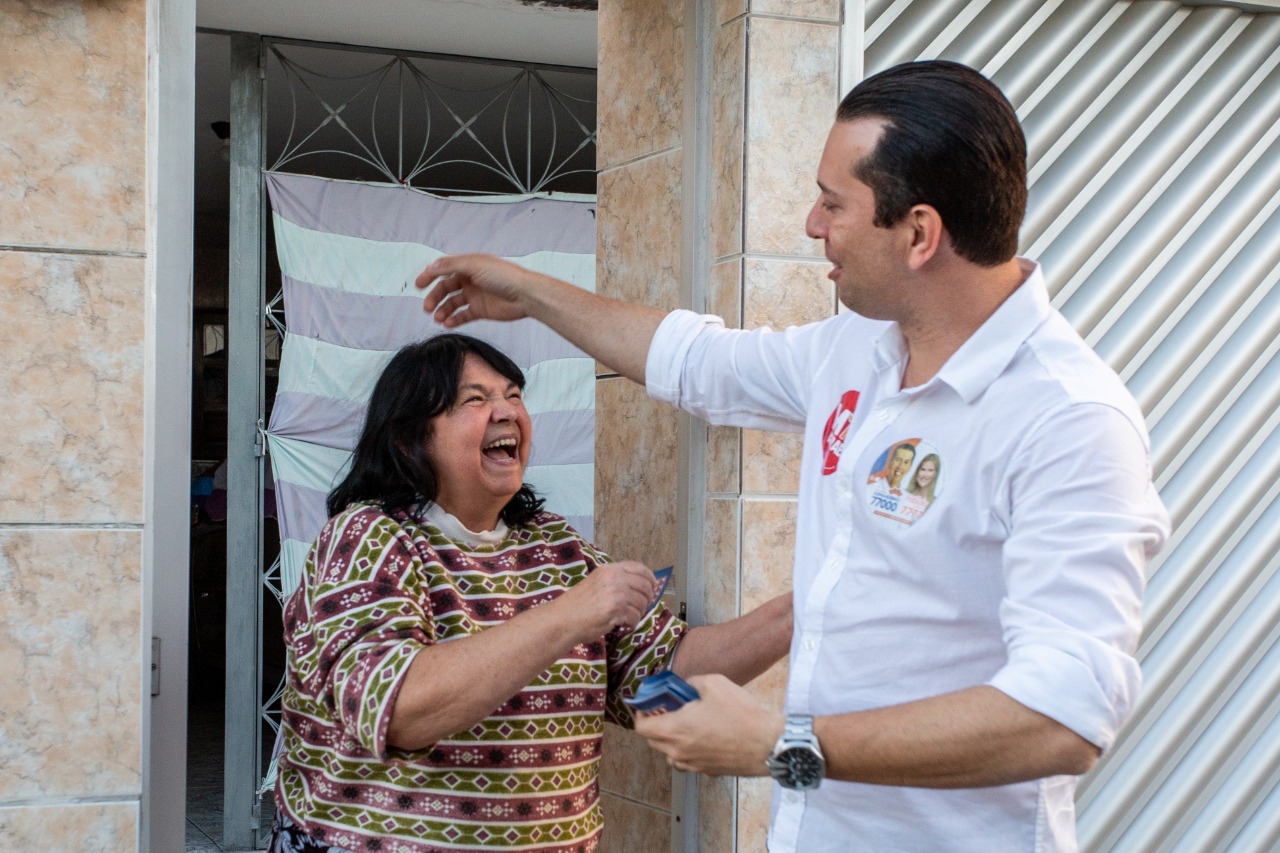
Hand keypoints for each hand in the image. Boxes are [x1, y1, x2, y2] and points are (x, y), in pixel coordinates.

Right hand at [415, 254, 542, 326]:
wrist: (525, 295)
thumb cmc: (504, 276)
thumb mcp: (474, 266)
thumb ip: (451, 266)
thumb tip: (431, 266)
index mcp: (468, 266)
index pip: (444, 269)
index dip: (430, 276)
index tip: (418, 285)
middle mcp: (470, 280)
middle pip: (445, 288)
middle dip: (435, 297)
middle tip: (427, 308)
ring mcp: (475, 296)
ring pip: (452, 303)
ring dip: (442, 310)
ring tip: (437, 318)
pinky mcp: (481, 310)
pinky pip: (463, 315)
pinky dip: (454, 320)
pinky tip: (447, 323)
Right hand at [557, 560, 657, 642]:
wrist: (563, 620)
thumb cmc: (577, 604)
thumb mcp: (596, 582)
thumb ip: (616, 580)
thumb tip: (639, 585)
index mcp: (610, 569)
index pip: (639, 568)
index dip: (650, 578)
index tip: (653, 587)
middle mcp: (614, 579)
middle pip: (645, 586)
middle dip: (647, 598)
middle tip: (641, 607)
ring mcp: (616, 594)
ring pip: (642, 603)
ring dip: (638, 613)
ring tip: (626, 617)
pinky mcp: (616, 610)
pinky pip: (635, 617)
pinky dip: (631, 623)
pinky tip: (622, 624)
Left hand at [634, 674, 782, 775]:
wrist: (768, 744)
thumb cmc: (740, 714)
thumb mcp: (714, 683)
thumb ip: (692, 683)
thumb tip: (686, 687)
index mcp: (674, 730)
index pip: (641, 728)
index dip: (640, 713)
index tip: (649, 704)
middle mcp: (678, 752)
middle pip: (653, 741)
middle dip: (655, 724)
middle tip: (669, 709)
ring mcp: (693, 765)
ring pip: (670, 753)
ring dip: (672, 738)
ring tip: (688, 723)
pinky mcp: (708, 771)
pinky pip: (688, 760)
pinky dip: (689, 749)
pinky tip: (705, 735)